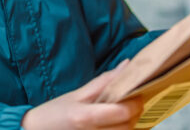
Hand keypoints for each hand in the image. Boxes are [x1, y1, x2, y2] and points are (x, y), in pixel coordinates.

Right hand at [22, 60, 143, 129]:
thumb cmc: (53, 113)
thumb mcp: (76, 94)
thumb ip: (104, 82)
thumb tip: (126, 66)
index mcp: (85, 117)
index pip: (122, 112)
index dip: (135, 102)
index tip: (136, 93)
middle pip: (127, 126)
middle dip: (135, 112)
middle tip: (132, 100)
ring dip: (129, 123)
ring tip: (123, 112)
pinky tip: (115, 124)